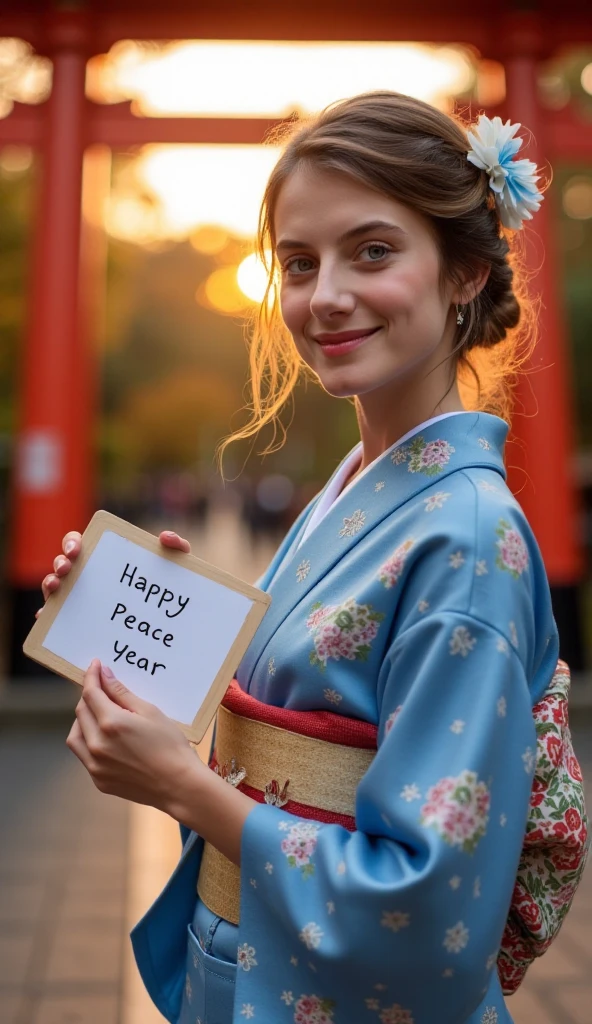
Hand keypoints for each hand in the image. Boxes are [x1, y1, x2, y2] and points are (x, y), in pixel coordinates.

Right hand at [37, 529, 191, 617]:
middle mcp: (87, 576)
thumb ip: (178, 548)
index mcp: (104, 558)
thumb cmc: (169, 590)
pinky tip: (45, 615)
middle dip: (60, 562)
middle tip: (66, 569)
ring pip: (55, 587)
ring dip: (50, 584)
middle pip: (63, 564)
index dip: (72, 543)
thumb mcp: (177, 569)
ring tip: (56, 587)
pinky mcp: (81, 621)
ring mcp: (81, 598)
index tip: (78, 550)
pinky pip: (58, 617)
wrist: (174, 625)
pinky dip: (48, 614)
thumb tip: (164, 537)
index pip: (78, 544)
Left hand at [66, 659, 202, 808]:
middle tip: (101, 688)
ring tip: (99, 715)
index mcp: (111, 723)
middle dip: (88, 696)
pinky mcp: (99, 780)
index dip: (91, 677)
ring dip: (83, 721)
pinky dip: (89, 742)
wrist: (179, 785)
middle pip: (81, 712)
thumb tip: (104, 675)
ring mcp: (96, 766)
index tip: (95, 666)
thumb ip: (122, 693)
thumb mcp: (150, 712)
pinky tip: (105, 739)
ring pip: (75, 736)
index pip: (91, 693)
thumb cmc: (170, 745)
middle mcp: (97, 745)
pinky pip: (84, 756)